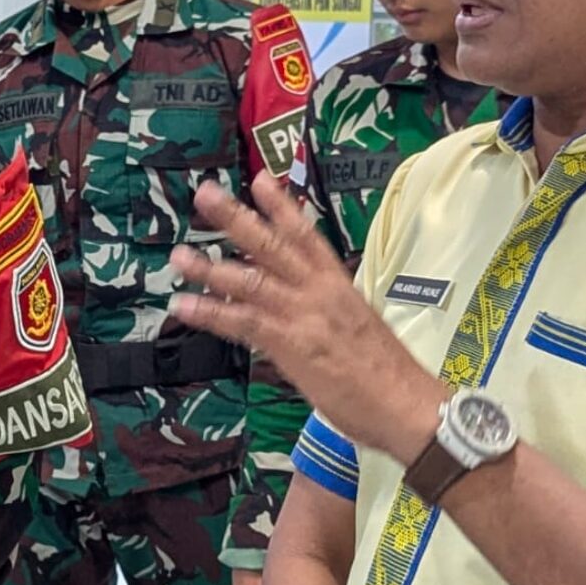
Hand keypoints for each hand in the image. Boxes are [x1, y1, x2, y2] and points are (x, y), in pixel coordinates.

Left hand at [168, 173, 443, 462]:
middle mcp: (319, 291)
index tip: (259, 179)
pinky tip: (184, 306)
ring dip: (209, 267)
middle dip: (236, 217)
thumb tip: (296, 301)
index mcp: (339, 284)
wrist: (406, 405)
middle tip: (204, 193)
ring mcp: (303, 315)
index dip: (282, 206)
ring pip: (250, 280)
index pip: (307, 235)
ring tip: (178, 255)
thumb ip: (326, 308)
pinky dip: (210, 314)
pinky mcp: (291, 344)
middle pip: (271, 245)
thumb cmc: (387, 373)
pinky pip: (243, 323)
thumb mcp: (358, 325)